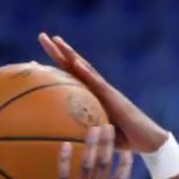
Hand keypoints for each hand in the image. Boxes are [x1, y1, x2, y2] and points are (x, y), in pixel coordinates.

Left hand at [39, 32, 167, 153]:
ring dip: (70, 53)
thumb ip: (79, 135)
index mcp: (89, 97)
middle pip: (73, 66)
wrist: (147, 142)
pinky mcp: (114, 97)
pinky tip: (75, 62)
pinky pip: (97, 83)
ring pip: (84, 68)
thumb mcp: (95, 139)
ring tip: (56, 40)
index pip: (67, 79)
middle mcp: (96, 89)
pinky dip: (86, 72)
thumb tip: (58, 142)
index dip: (50, 70)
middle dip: (57, 51)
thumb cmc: (122, 142)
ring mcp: (105, 91)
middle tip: (41, 36)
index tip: (31, 63)